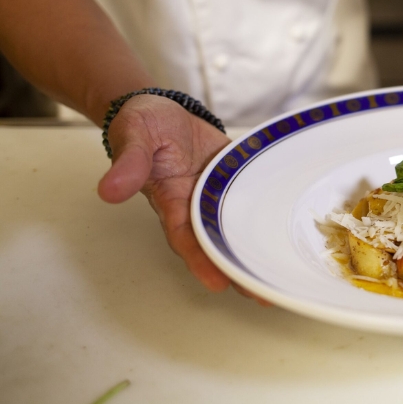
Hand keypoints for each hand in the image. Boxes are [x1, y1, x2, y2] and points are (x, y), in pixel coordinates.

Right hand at [96, 95, 268, 303]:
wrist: (162, 109)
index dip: (201, 261)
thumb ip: (128, 163)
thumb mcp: (134, 136)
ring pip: (239, 227)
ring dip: (257, 249)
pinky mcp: (236, 179)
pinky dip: (269, 215)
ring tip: (283, 276)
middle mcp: (196, 204)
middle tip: (264, 294)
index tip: (218, 284)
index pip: (185, 238)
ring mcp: (218, 194)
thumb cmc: (143, 124)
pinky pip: (254, 200)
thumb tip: (109, 190)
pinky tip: (290, 231)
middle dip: (238, 269)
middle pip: (218, 243)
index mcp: (170, 200)